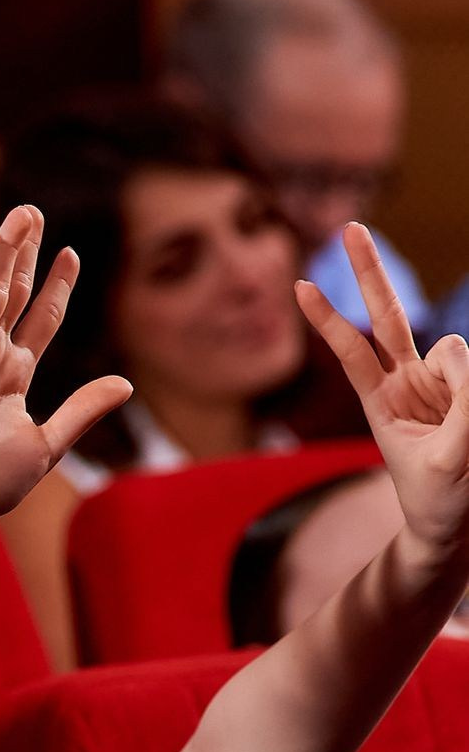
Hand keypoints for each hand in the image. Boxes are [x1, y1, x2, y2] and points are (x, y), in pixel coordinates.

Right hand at [0, 205, 131, 535]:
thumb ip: (82, 409)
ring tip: (21, 213)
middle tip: (36, 212)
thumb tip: (127, 382)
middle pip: (12, 294)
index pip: (39, 320)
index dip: (56, 288)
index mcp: (13, 377)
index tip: (72, 254)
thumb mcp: (48, 443)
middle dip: (26, 254)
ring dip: (4, 250)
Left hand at [299, 223, 468, 556]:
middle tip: (349, 226)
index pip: (351, 349)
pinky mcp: (465, 386)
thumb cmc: (440, 499)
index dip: (328, 319)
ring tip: (461, 433)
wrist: (453, 525)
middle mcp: (404, 381)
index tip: (299, 285)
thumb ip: (462, 408)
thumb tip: (461, 351)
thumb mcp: (448, 459)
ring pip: (453, 349)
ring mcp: (439, 380)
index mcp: (380, 401)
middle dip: (370, 272)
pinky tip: (461, 410)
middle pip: (388, 315)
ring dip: (464, 383)